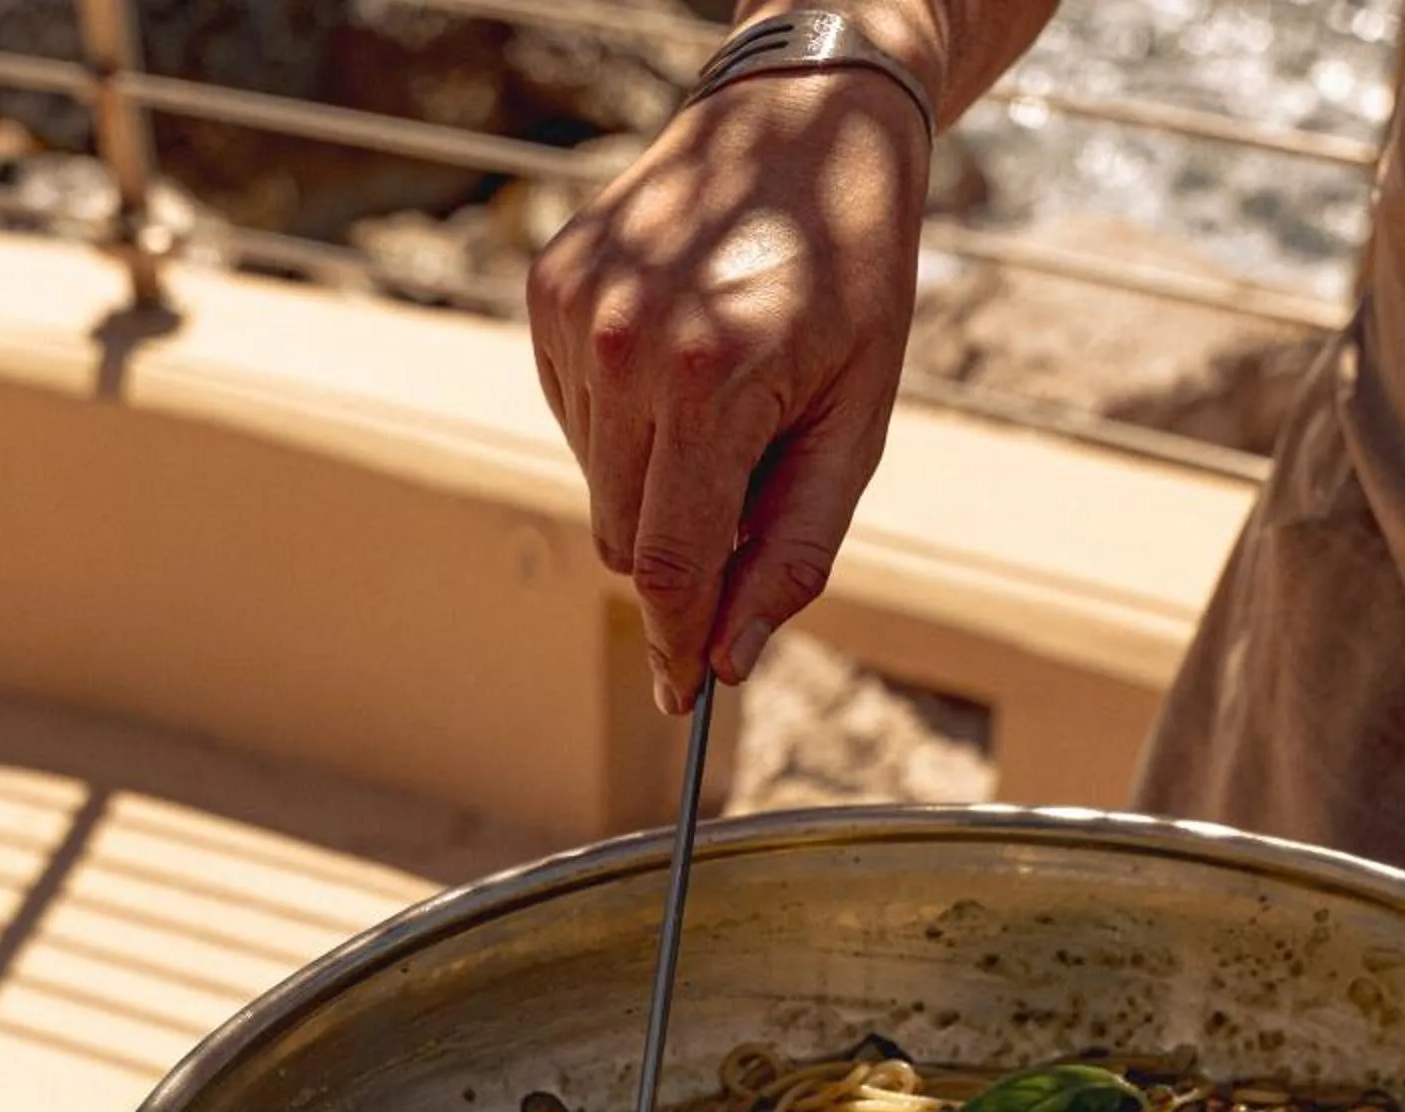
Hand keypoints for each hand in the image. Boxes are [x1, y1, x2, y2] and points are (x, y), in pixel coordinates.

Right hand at [527, 70, 929, 712]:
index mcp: (711, 380)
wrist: (800, 116)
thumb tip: (730, 660)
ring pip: (599, 487)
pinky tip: (680, 361)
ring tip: (726, 397)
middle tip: (750, 497)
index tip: (686, 701)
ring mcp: (574, 315)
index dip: (679, 643)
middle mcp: (624, 346)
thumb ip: (795, 548)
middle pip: (626, 539)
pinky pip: (576, 421)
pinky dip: (625, 425)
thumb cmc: (851, 270)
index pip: (671, 565)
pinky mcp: (547, 293)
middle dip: (683, 556)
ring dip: (658, 482)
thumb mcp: (857, 419)